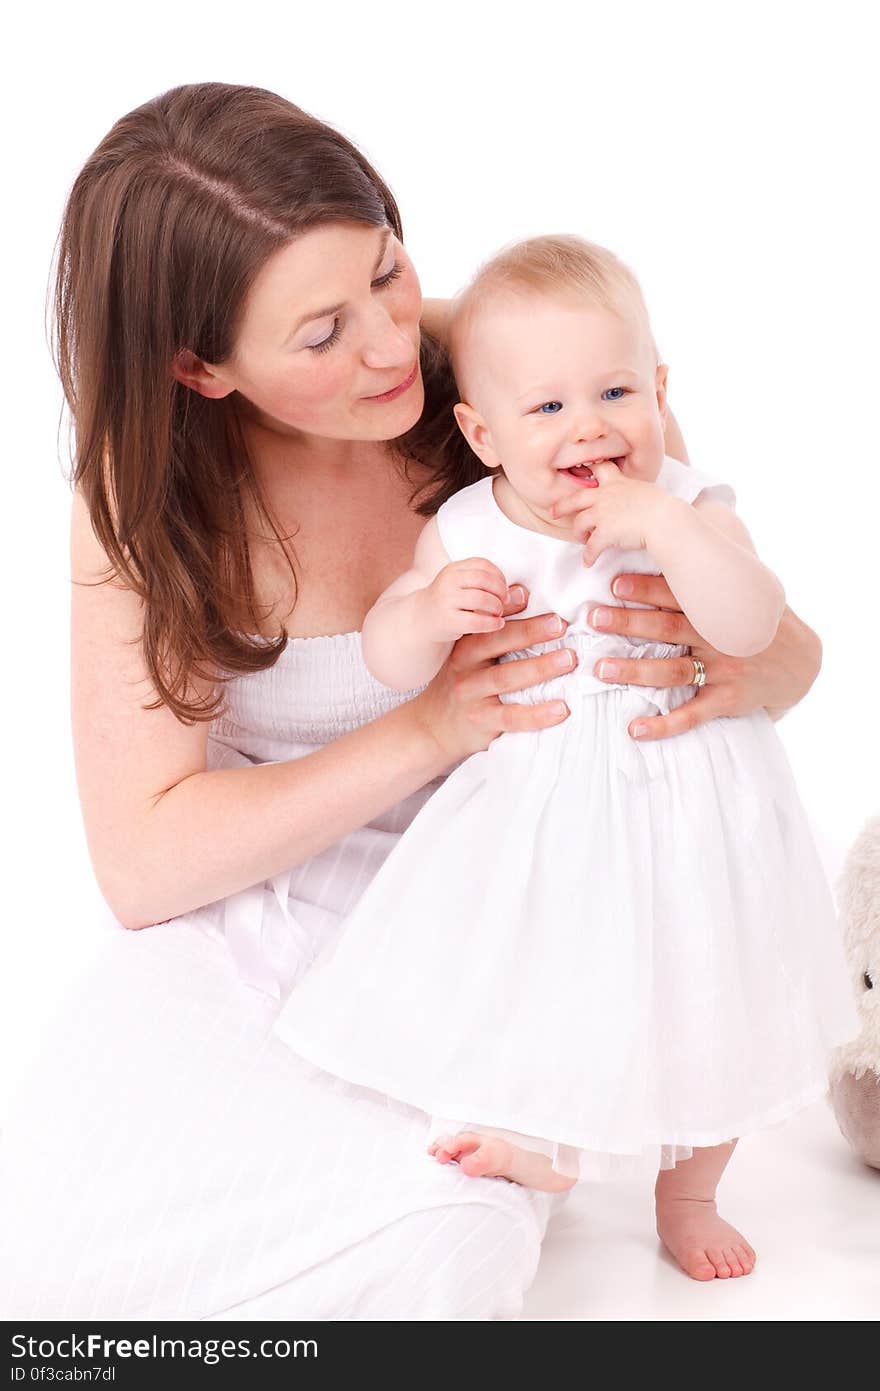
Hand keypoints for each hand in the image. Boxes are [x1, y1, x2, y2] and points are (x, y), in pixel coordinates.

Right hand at [413, 586, 576, 762]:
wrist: (433, 727)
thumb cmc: (462, 686)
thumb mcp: (469, 659)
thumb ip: (494, 635)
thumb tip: (525, 596)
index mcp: (466, 648)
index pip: (491, 626)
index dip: (515, 612)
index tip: (539, 602)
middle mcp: (465, 668)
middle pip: (498, 645)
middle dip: (531, 633)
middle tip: (561, 625)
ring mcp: (471, 695)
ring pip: (506, 678)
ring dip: (540, 668)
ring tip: (568, 659)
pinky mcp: (481, 722)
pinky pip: (511, 717)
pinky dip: (538, 714)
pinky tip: (561, 709)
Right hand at [419, 558, 509, 641]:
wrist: (420, 619)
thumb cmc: (450, 602)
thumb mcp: (463, 586)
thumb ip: (488, 586)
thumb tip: (523, 593)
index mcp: (454, 569)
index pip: (483, 565)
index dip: (498, 576)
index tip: (503, 588)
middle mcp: (449, 581)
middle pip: (484, 579)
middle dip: (500, 591)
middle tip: (503, 602)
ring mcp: (446, 600)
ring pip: (482, 599)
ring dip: (497, 607)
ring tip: (498, 613)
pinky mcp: (447, 620)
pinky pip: (476, 620)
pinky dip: (491, 623)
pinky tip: (497, 624)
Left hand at [551, 462, 673, 566]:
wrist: (664, 519)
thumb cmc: (663, 507)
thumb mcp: (647, 491)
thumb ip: (636, 493)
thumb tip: (640, 500)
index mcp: (618, 482)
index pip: (600, 469)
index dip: (588, 470)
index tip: (580, 472)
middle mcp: (605, 495)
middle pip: (575, 498)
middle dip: (562, 505)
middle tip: (553, 512)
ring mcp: (602, 513)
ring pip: (580, 522)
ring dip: (579, 533)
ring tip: (581, 540)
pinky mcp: (604, 532)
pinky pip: (591, 547)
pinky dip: (588, 556)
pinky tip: (588, 563)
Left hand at [588, 573, 821, 739]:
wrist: (802, 662)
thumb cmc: (759, 620)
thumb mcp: (747, 588)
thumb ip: (713, 568)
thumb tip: (694, 514)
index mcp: (717, 608)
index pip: (679, 595)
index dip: (647, 588)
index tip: (614, 583)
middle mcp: (718, 637)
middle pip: (667, 629)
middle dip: (629, 622)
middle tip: (593, 618)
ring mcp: (723, 670)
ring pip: (673, 671)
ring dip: (635, 671)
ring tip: (600, 669)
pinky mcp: (727, 701)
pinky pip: (692, 715)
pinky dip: (664, 725)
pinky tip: (635, 730)